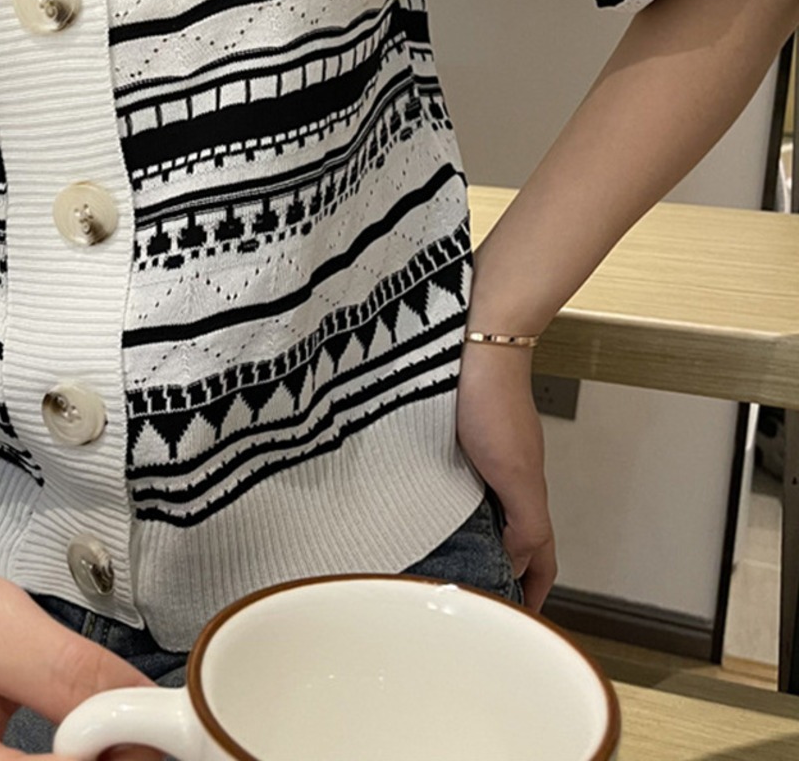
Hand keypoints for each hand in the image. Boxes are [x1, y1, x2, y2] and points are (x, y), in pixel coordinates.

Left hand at [455, 343, 557, 611]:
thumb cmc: (492, 393)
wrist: (472, 340)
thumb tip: (516, 564)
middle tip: (471, 592)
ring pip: (476, 507)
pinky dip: (439, 498)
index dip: (532, 588)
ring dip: (463, 533)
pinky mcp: (445, 434)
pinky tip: (416, 501)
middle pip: (507, 533)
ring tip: (438, 557)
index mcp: (523, 488)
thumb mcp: (516, 473)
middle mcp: (500, 473)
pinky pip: (446, 477)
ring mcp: (474, 453)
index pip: (539, 554)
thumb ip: (524, 522)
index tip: (518, 616)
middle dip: (495, 566)